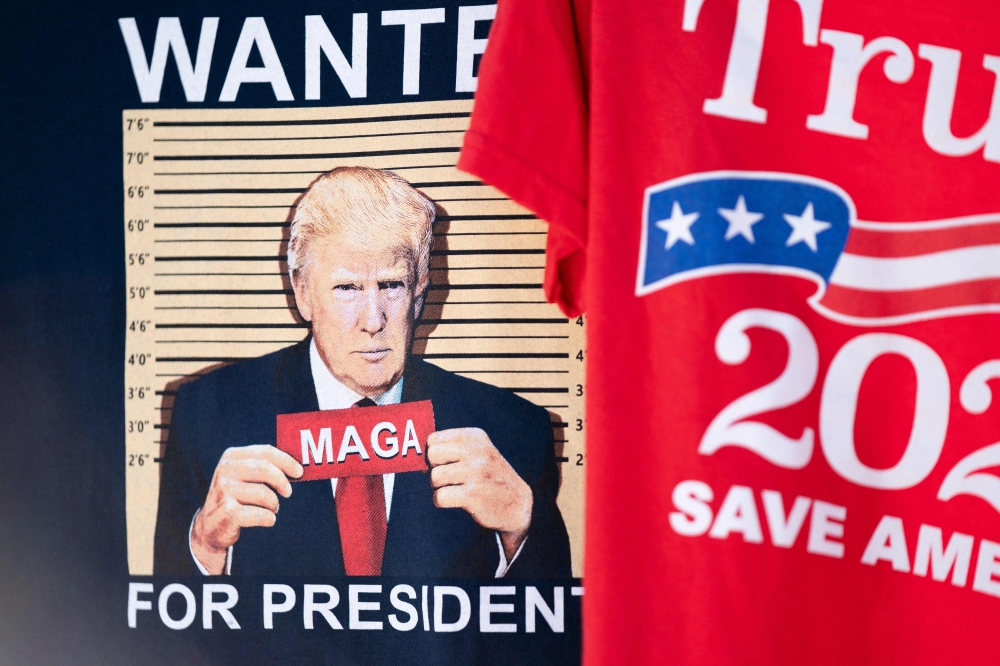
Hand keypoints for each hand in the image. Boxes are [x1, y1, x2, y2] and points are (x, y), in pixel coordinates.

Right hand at [191, 445, 303, 573]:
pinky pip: (260, 514)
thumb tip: (297, 466)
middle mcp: (225, 471)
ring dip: (274, 504)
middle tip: (288, 492)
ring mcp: (224, 491)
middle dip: (282, 481)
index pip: (265, 452)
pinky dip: (269, 518)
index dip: (286, 461)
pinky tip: (268, 519)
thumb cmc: (235, 496)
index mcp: (231, 456)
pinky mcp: (228, 512)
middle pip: (265, 469)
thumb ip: (264, 466)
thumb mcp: (243, 475)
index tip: (299, 472)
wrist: (210, 526)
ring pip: (264, 494)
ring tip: (272, 508)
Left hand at [427, 428, 532, 559]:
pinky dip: (442, 501)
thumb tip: (415, 456)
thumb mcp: (477, 453)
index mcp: (475, 437)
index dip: (433, 454)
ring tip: (455, 489)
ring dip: (439, 487)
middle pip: (432, 456)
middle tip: (449, 478)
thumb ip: (450, 449)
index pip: (433, 439)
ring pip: (434, 477)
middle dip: (434, 470)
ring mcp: (475, 472)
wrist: (517, 503)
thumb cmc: (489, 477)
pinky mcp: (472, 495)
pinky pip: (439, 497)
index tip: (443, 464)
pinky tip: (456, 501)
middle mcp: (477, 451)